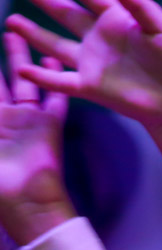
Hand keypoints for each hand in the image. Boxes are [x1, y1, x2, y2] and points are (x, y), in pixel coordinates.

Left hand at [0, 32, 71, 242]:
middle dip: (0, 59)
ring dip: (21, 60)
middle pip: (0, 81)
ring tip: (19, 36)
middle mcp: (5, 120)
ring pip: (25, 83)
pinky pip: (54, 100)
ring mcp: (28, 122)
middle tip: (3, 33)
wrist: (27, 203)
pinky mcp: (49, 127)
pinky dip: (54, 82)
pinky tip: (53, 63)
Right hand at [6, 0, 161, 134]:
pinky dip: (42, 76)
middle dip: (45, 1)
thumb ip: (138, 4)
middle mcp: (98, 37)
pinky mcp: (91, 86)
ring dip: (33, 34)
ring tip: (11, 22)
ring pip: (54, 44)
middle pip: (64, 13)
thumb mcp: (160, 28)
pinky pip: (61, 81)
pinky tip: (22, 67)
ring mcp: (92, 62)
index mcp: (115, 18)